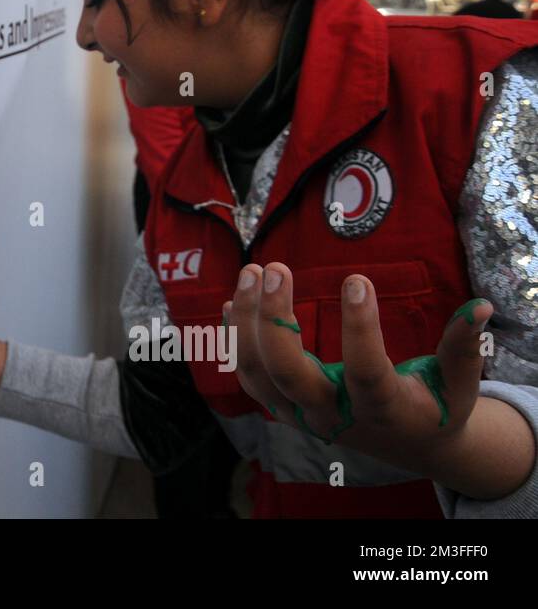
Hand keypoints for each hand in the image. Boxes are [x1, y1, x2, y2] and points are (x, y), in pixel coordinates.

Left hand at [224, 263, 492, 474]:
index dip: (359, 329)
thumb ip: (463, 349)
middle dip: (274, 321)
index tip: (356, 278)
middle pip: (289, 376)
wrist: (405, 446)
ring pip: (257, 372)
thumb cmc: (434, 407)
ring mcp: (301, 414)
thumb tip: (480, 307)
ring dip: (247, 320)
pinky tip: (233, 299)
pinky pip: (248, 374)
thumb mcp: (457, 384)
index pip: (365, 373)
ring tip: (251, 271)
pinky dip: (236, 336)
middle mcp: (333, 417)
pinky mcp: (282, 407)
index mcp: (382, 412)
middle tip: (275, 267)